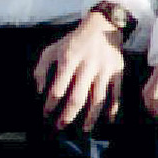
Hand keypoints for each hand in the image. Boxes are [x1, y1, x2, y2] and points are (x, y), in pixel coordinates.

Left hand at [33, 10, 127, 127]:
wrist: (102, 27)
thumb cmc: (74, 41)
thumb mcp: (52, 49)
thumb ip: (41, 68)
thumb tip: (40, 91)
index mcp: (69, 59)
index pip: (58, 88)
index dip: (51, 104)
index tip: (47, 114)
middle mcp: (87, 66)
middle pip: (77, 97)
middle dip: (68, 115)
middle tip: (61, 126)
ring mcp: (104, 70)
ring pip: (97, 99)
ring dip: (90, 117)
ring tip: (85, 129)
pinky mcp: (117, 73)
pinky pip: (115, 95)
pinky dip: (112, 109)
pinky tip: (108, 120)